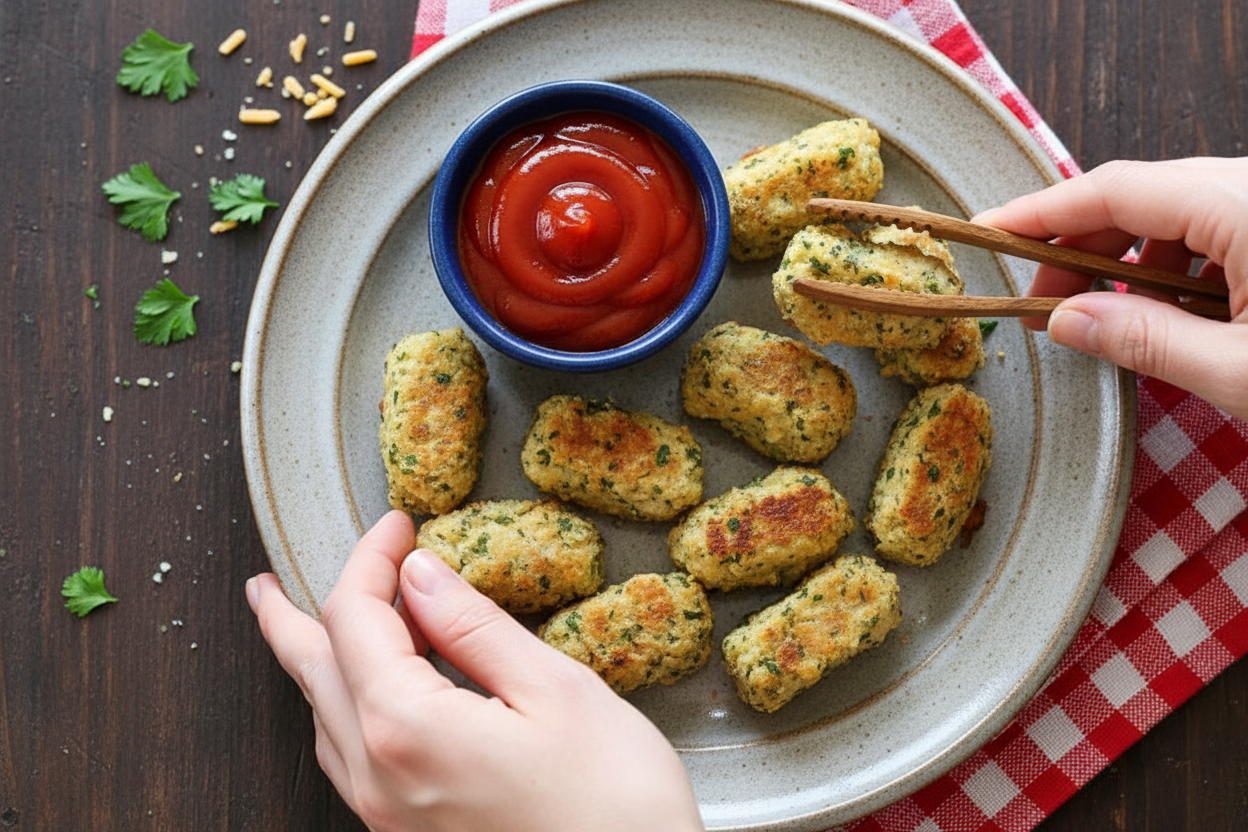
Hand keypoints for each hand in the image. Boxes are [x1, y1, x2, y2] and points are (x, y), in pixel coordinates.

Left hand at [248, 510, 703, 831]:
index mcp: (407, 728)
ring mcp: (388, 815)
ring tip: (308, 633)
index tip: (399, 527)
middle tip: (264, 587)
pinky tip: (367, 698)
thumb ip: (475, 627)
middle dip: (288, 620)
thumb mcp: (556, 690)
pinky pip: (350, 760)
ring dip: (313, 666)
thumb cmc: (614, 807)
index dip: (372, 560)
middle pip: (313, 674)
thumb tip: (423, 575)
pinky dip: (345, 708)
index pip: (356, 618)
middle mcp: (379, 778)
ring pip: (323, 721)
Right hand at [973, 157, 1247, 419]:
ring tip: (1110, 321)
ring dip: (1130, 261)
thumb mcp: (1241, 371)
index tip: (989, 232)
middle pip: (1144, 196)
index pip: (1116, 191)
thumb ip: (1149, 340)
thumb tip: (1069, 320)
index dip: (1043, 212)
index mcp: (1243, 203)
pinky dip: (1179, 264)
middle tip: (1042, 307)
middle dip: (1082, 248)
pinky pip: (1219, 224)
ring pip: (1180, 210)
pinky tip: (1174, 313)